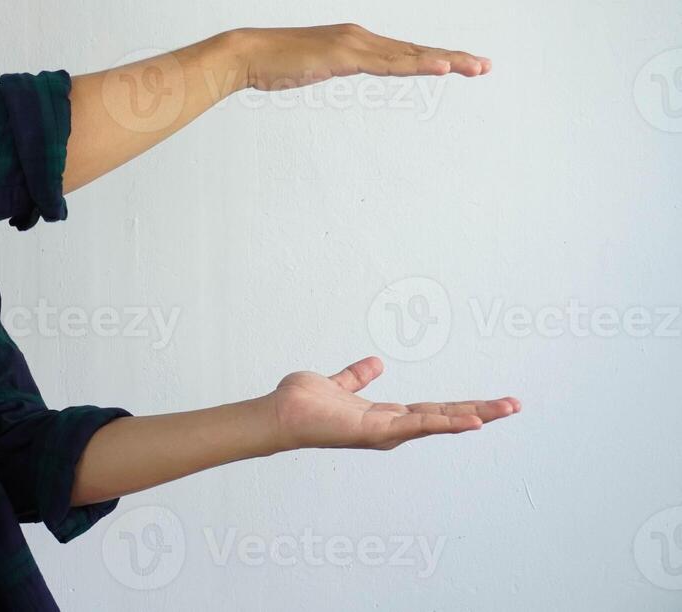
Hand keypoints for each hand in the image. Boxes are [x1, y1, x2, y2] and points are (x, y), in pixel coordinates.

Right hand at [229, 23, 491, 91]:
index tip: (464, 66)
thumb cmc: (273, 64)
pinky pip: (389, 63)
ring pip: (410, 55)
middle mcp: (361, 37)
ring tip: (476, 68)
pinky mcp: (345, 55)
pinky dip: (418, 64)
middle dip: (454, 58)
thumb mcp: (314, 68)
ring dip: (446, 61)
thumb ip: (333, 65)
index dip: (436, 58)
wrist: (246, 55)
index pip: (404, 52)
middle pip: (416, 50)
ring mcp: (354, 44)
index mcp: (355, 41)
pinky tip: (442, 68)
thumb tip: (342, 68)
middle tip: (487, 67)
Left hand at [266, 355, 520, 451]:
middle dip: (481, 412)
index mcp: (386, 415)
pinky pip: (415, 426)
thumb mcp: (338, 385)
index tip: (493, 403)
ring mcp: (386, 432)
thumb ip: (356, 377)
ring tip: (505, 409)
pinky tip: (470, 422)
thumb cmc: (303, 404)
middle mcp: (391, 427)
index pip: (434, 409)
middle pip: (445, 417)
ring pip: (438, 422)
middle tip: (516, 405)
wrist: (280, 414)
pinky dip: (443, 424)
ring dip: (472, 415)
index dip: (463, 406)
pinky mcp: (375, 432)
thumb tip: (376, 363)